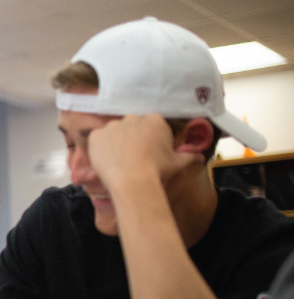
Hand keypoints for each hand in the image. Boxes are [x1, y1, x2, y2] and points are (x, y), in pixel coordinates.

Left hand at [88, 114, 203, 190]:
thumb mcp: (177, 163)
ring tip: (120, 161)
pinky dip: (101, 149)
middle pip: (132, 127)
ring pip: (114, 132)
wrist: (132, 180)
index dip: (151, 140)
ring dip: (117, 143)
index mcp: (154, 120)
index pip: (152, 126)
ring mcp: (112, 125)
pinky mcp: (96, 135)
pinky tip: (108, 161)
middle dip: (133, 139)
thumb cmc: (157, 170)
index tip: (151, 152)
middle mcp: (132, 118)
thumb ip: (189, 157)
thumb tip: (201, 158)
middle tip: (135, 157)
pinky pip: (98, 140)